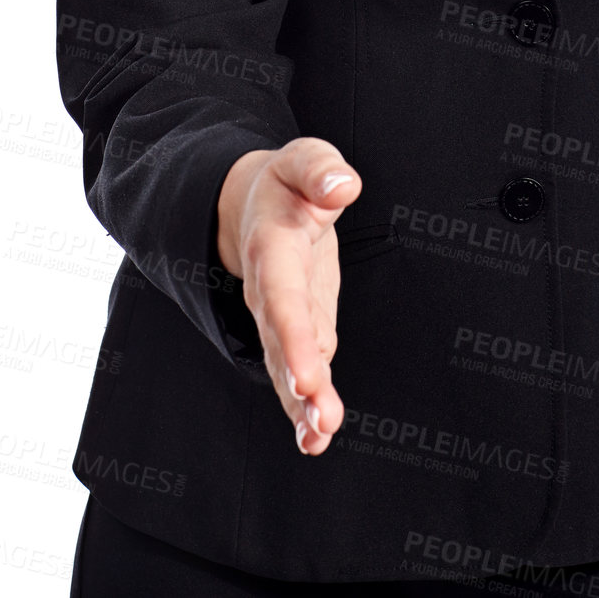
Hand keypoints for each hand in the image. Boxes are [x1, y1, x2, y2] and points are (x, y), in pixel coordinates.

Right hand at [216, 138, 360, 454]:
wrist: (252, 205)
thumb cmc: (286, 183)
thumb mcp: (304, 159)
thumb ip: (321, 170)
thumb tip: (345, 186)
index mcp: (272, 247)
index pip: (282, 296)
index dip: (294, 337)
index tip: (310, 376)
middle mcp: (270, 290)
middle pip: (280, 342)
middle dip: (298, 383)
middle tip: (321, 421)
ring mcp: (283, 317)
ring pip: (286, 366)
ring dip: (302, 405)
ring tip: (319, 438)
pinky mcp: (300, 330)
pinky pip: (301, 371)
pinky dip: (307, 406)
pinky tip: (317, 438)